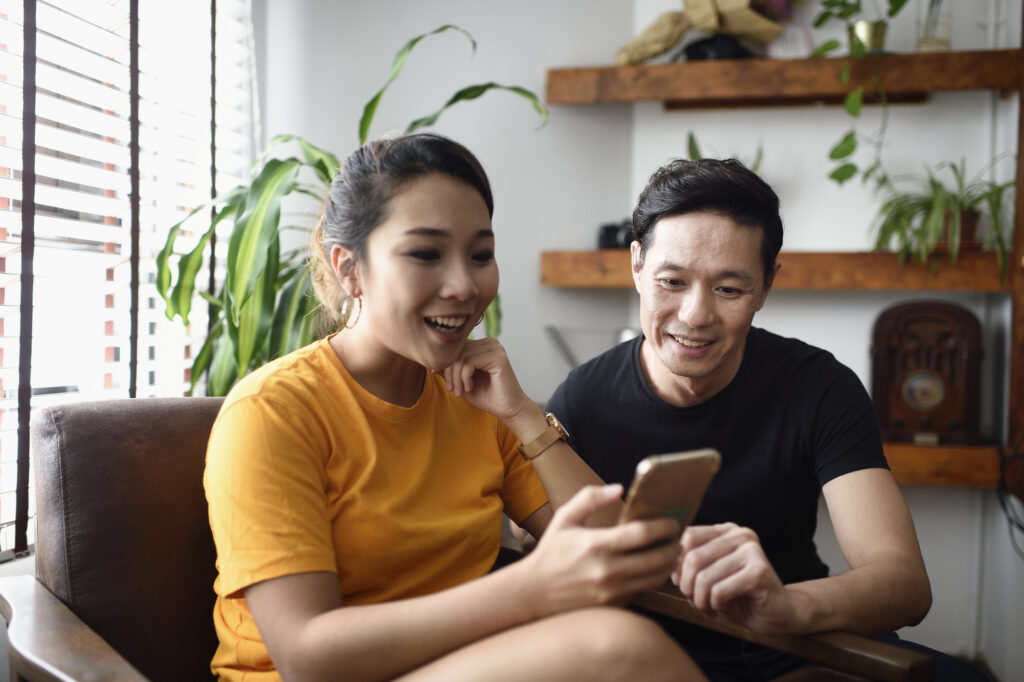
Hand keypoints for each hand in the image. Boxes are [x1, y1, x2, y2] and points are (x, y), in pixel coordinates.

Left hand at [441, 337, 531, 421]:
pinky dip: (464, 377)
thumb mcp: (461, 381)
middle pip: (457, 350)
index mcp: (482, 345)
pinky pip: (469, 362)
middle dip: (449, 371)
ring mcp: (495, 348)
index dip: (443, 360)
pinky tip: (469, 388)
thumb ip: (449, 369)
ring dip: (456, 377)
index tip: (436, 373)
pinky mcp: (498, 357)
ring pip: (461, 356)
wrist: (508, 410)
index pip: (455, 347)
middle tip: (452, 389)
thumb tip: (431, 359)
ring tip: (459, 391)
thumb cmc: (487, 396)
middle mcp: (489, 343)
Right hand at [520, 485, 681, 616]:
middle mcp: (607, 570)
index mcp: (596, 545)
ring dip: (668, 564)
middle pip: (656, 559)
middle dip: (672, 546)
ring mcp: (611, 591)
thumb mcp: (565, 518)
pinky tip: (653, 567)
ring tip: (671, 552)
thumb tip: (619, 489)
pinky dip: (652, 578)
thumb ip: (590, 498)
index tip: (672, 521)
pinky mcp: (613, 604)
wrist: (534, 592)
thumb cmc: (551, 552)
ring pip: (654, 578)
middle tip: (677, 537)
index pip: (641, 534)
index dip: (663, 526)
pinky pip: (642, 590)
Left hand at [674, 523, 797, 634]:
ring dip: (700, 600)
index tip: (680, 583)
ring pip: (705, 578)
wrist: (777, 614)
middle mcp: (739, 534)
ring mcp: (752, 551)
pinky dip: (715, 605)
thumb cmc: (739, 595)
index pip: (687, 537)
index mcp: (725, 530)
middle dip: (687, 586)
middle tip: (694, 601)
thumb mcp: (709, 576)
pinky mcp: (759, 571)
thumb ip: (690, 566)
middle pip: (693, 558)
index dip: (676, 563)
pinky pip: (719, 591)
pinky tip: (722, 609)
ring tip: (707, 608)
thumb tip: (669, 568)